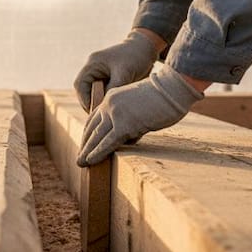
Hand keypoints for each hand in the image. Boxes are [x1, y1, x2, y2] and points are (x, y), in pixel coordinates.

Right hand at [73, 30, 163, 111]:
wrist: (147, 47)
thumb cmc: (135, 56)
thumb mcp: (124, 73)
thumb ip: (112, 88)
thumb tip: (104, 105)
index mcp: (93, 63)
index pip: (80, 85)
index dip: (84, 100)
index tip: (94, 111)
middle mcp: (93, 68)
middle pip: (84, 90)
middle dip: (91, 103)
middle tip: (100, 116)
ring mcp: (100, 73)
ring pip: (94, 93)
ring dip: (99, 102)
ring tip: (107, 113)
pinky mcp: (109, 78)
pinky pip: (103, 92)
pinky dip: (106, 99)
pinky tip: (114, 106)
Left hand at [77, 64, 203, 166]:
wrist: (172, 88)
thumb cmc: (164, 97)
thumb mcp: (140, 106)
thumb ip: (131, 119)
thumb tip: (129, 136)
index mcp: (112, 97)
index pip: (95, 116)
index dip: (89, 132)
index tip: (86, 143)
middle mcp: (110, 104)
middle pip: (92, 127)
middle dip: (86, 144)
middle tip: (79, 157)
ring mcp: (116, 114)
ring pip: (97, 136)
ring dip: (87, 151)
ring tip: (81, 163)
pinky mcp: (124, 124)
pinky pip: (108, 142)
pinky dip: (98, 153)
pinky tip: (90, 161)